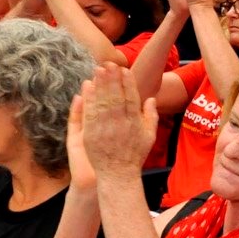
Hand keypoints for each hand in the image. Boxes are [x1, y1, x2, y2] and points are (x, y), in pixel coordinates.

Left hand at [76, 64, 158, 178]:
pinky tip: (88, 87)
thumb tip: (150, 99)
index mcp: (135, 122)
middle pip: (116, 95)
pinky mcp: (91, 133)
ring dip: (100, 84)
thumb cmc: (135, 156)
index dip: (127, 82)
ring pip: (102, 101)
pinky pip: (90, 112)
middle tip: (108, 63)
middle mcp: (121, 123)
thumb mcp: (149, 136)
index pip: (131, 97)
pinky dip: (89, 98)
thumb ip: (150, 117)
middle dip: (112, 78)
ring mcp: (105, 127)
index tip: (124, 70)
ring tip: (98, 70)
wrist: (118, 174)